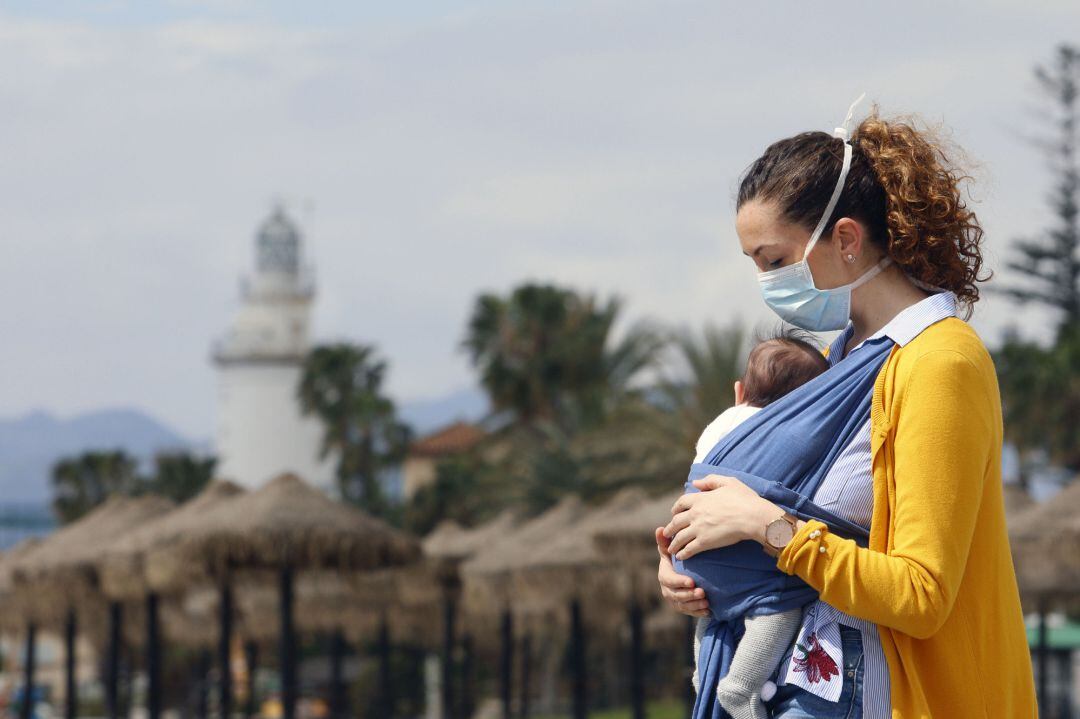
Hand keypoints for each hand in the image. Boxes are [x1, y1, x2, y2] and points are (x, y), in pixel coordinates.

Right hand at [655, 527, 708, 616]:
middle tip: (702, 592)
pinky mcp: (683, 608)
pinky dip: (698, 612)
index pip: (669, 580)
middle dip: (688, 595)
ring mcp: (675, 600)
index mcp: (664, 575)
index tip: (692, 581)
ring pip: (682, 606)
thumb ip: (665, 541)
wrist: (682, 571)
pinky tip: (708, 611)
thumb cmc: (676, 557)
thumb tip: (660, 528)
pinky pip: (689, 613)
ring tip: (706, 602)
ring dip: (694, 605)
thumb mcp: (671, 549)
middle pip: (675, 595)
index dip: (679, 582)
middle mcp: (667, 590)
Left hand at [662, 474, 777, 559]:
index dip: (676, 509)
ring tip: (671, 549)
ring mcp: (698, 528)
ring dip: (673, 544)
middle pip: (676, 521)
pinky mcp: (704, 542)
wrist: (752, 516)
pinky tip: (681, 557)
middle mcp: (695, 513)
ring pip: (679, 537)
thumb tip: (695, 482)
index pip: (681, 503)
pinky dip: (683, 553)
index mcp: (700, 499)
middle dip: (670, 528)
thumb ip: (710, 480)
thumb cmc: (744, 499)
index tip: (674, 513)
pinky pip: (689, 549)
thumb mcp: (728, 482)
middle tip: (667, 533)